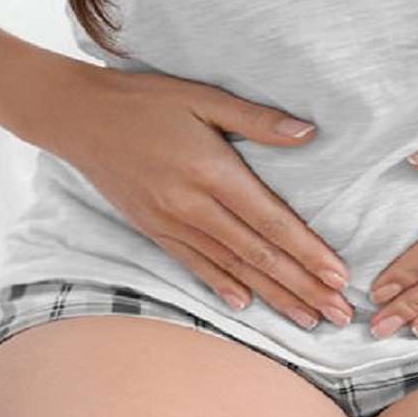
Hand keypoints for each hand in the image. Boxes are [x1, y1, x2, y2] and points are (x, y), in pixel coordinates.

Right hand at [24, 59, 354, 330]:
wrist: (78, 118)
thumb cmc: (146, 100)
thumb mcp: (203, 97)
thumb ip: (257, 120)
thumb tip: (309, 132)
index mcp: (212, 171)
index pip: (271, 221)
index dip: (308, 252)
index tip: (339, 276)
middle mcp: (193, 206)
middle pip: (258, 254)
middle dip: (303, 287)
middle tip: (339, 314)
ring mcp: (171, 223)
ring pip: (232, 268)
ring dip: (273, 296)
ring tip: (307, 320)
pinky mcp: (153, 230)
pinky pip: (194, 265)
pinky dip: (222, 287)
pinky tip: (245, 305)